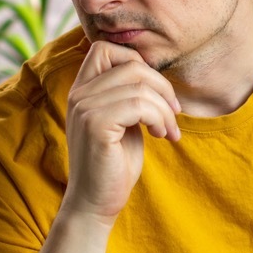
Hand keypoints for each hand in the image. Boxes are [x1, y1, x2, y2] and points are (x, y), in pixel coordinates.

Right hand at [63, 41, 180, 222]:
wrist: (96, 204)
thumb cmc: (114, 164)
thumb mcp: (124, 121)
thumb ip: (130, 95)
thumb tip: (156, 75)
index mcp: (82, 90)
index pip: (105, 48)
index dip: (137, 62)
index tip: (156, 93)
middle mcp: (79, 94)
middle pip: (132, 64)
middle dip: (162, 87)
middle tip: (173, 114)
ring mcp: (84, 108)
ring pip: (140, 86)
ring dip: (164, 109)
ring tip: (167, 130)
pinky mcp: (95, 125)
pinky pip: (139, 105)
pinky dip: (159, 118)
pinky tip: (160, 136)